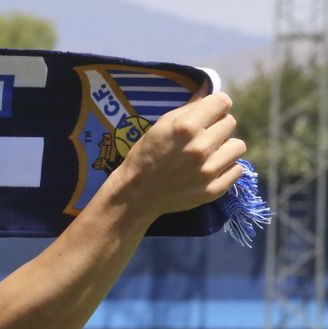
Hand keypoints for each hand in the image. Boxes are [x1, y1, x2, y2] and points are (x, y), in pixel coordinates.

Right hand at [108, 89, 246, 220]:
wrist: (136, 195)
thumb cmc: (146, 155)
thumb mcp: (161, 126)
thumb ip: (189, 107)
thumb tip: (209, 88)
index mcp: (185, 127)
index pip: (223, 102)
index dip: (215, 106)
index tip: (208, 114)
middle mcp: (199, 148)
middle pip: (230, 122)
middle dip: (217, 127)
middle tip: (202, 138)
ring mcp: (208, 171)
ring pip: (238, 146)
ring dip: (225, 148)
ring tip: (208, 155)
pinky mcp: (213, 190)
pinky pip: (237, 169)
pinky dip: (226, 169)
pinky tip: (210, 170)